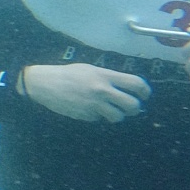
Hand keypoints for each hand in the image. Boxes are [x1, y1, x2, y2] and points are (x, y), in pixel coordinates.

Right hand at [20, 63, 149, 122]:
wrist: (44, 84)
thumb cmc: (68, 74)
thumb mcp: (91, 70)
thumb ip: (108, 79)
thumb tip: (125, 90)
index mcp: (105, 76)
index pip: (136, 84)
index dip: (145, 91)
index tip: (144, 96)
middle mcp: (102, 90)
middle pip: (132, 105)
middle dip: (135, 109)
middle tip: (131, 108)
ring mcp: (93, 104)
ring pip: (117, 117)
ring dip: (117, 115)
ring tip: (110, 110)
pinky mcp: (84, 115)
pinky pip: (98, 119)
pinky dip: (96, 116)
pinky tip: (87, 109)